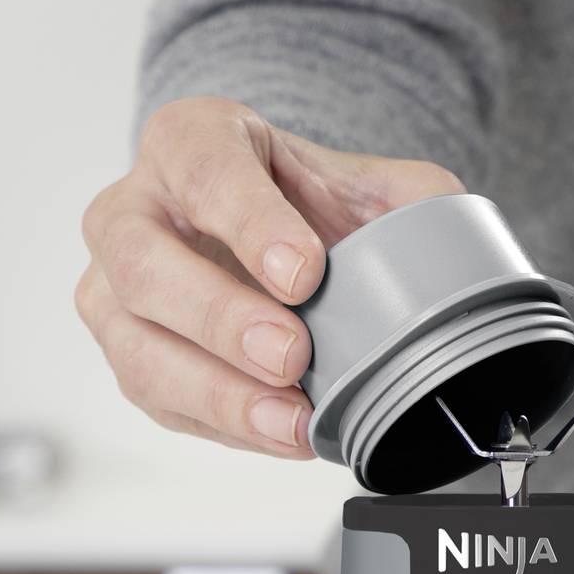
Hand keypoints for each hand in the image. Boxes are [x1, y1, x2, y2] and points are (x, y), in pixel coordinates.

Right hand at [77, 97, 461, 456]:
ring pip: (133, 343)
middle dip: (216, 315)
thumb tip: (459, 259)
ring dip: (213, 389)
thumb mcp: (370, 183)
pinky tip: (279, 433)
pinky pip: (157, 398)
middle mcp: (131, 209)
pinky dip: (221, 424)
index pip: (202, 170)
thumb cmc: (311, 206)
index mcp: (190, 141)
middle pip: (140, 260)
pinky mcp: (128, 351)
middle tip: (288, 352)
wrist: (279, 236)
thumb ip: (414, 205)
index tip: (305, 271)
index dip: (250, 223)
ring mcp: (114, 286)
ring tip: (289, 419)